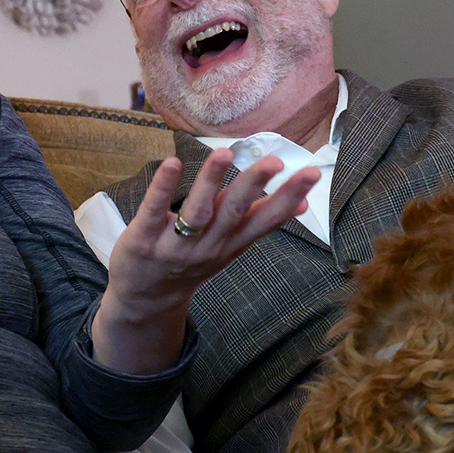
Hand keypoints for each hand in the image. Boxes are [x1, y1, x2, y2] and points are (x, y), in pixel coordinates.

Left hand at [93, 152, 316, 373]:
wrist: (147, 299)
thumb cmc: (194, 260)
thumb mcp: (232, 246)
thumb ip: (261, 221)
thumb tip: (303, 203)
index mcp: (232, 243)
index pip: (266, 220)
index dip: (288, 198)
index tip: (311, 174)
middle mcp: (207, 246)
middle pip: (234, 213)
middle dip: (254, 186)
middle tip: (274, 161)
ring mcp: (174, 245)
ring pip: (197, 212)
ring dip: (211, 182)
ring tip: (225, 153)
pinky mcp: (142, 240)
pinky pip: (153, 211)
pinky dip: (163, 188)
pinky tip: (171, 163)